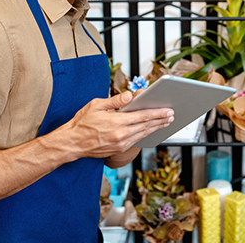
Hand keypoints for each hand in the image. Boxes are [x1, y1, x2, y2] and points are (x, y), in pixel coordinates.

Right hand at [59, 91, 173, 160]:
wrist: (72, 143)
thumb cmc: (82, 122)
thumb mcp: (96, 105)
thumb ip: (115, 100)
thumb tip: (130, 95)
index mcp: (117, 122)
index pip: (143, 116)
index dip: (158, 113)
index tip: (168, 110)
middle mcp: (121, 135)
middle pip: (147, 126)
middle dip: (161, 120)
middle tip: (172, 115)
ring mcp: (121, 144)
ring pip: (143, 134)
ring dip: (156, 128)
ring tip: (165, 122)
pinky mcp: (119, 150)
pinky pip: (137, 140)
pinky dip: (146, 134)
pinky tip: (151, 130)